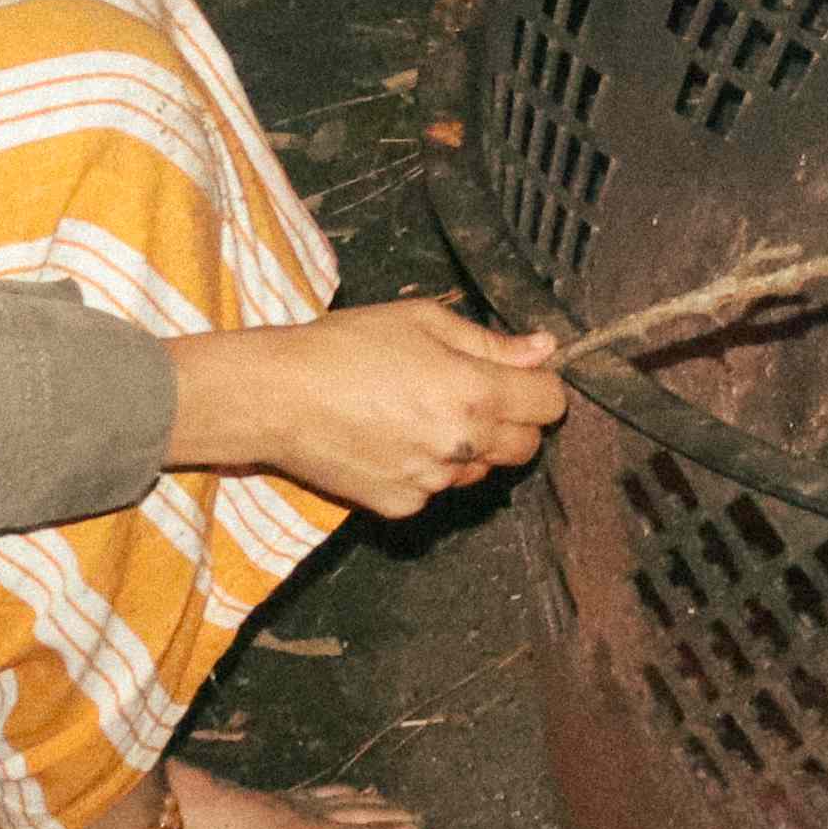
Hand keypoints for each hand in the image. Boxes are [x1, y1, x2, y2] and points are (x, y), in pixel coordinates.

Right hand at [173, 298, 568, 520]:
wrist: (277, 397)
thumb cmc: (345, 347)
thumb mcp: (423, 322)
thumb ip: (491, 342)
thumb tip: (545, 349)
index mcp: (475, 393)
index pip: (550, 404)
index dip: (540, 386)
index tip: (520, 376)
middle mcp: (462, 445)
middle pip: (526, 446)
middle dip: (514, 421)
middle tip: (474, 394)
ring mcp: (432, 483)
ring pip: (481, 471)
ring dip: (471, 448)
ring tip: (421, 414)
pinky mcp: (400, 506)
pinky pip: (436, 490)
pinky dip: (428, 470)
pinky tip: (392, 439)